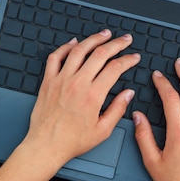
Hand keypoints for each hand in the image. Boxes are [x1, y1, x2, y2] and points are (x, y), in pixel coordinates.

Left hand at [22, 30, 139, 167]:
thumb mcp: (102, 130)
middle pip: (100, 53)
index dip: (128, 59)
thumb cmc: (71, 141)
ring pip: (78, 50)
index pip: (115, 68)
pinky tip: (73, 43)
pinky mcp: (48, 82)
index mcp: (93, 95)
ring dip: (93, 39)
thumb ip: (117, 109)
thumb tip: (128, 94)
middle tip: (124, 39)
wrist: (46, 145)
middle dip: (116, 44)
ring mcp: (61, 80)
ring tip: (104, 34)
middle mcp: (77, 83)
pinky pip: (55, 57)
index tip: (133, 57)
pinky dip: (65, 47)